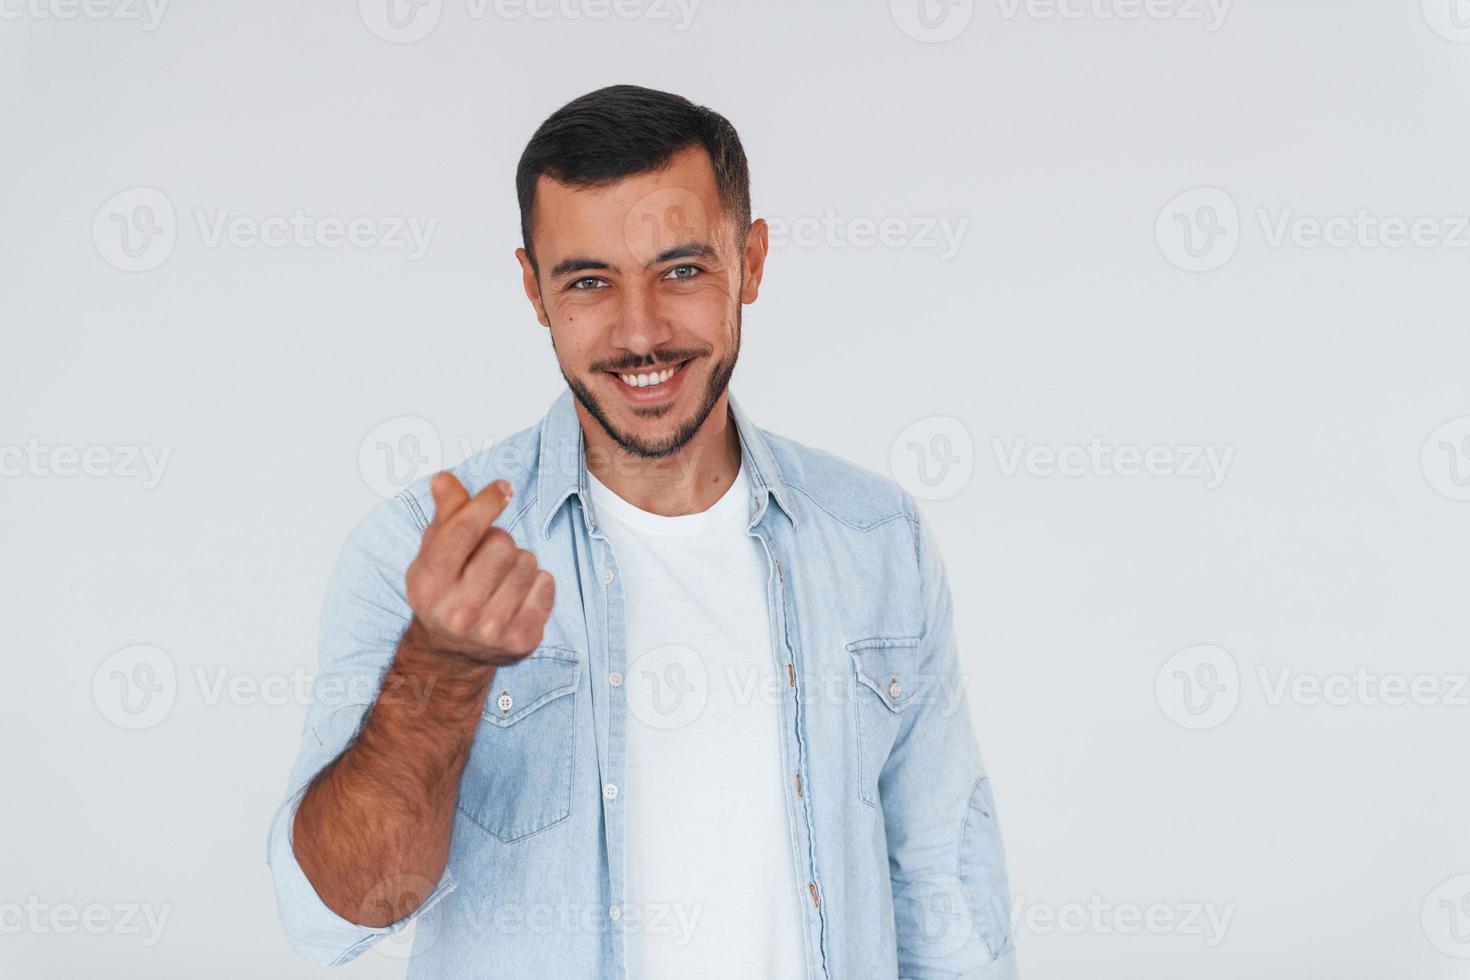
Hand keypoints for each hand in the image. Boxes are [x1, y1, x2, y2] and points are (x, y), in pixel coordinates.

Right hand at [404, 472, 555, 665]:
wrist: (452, 653)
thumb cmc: (445, 592)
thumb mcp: (434, 553)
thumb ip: (445, 514)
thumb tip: (445, 479)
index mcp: (428, 584)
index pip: (463, 530)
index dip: (487, 502)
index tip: (502, 489)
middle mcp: (457, 611)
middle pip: (502, 543)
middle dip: (501, 541)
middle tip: (489, 558)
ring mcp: (491, 630)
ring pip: (528, 562)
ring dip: (520, 562)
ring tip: (503, 578)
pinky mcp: (521, 640)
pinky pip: (547, 584)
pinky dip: (538, 582)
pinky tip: (519, 595)